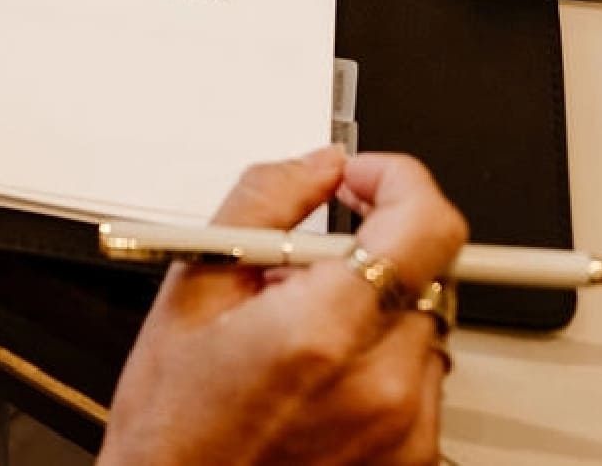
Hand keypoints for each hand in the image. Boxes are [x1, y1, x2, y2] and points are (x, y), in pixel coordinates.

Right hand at [99, 149, 467, 465]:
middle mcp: (381, 383)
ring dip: (377, 308)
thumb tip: (318, 165)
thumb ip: (263, 203)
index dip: (399, 182)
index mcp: (322, 330)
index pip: (426, 223)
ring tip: (303, 334)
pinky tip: (319, 377)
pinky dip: (380, 361)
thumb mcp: (192, 287)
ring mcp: (405, 428)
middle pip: (428, 269)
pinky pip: (421, 378)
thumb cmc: (173, 423)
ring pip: (425, 322)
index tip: (364, 181)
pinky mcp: (413, 457)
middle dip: (373, 250)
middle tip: (309, 267)